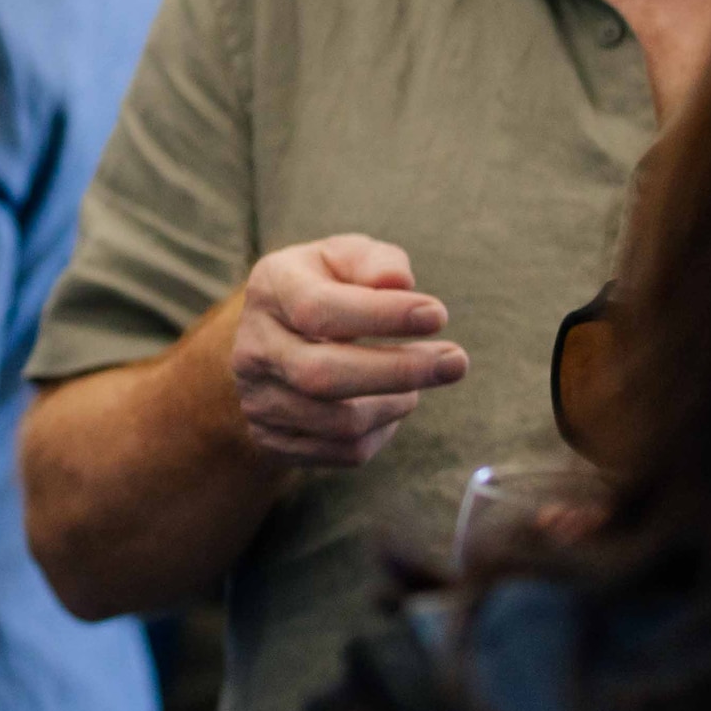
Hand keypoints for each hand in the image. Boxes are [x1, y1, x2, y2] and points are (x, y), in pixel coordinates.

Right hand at [230, 234, 465, 467]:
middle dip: (400, 371)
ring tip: (418, 381)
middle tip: (456, 362)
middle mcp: (254, 348)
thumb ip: (374, 262)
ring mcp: (259, 400)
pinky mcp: (274, 440)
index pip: (318, 309)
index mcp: (270, 290)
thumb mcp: (345, 259)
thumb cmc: (326, 288)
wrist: (275, 341)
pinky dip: (382, 430)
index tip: (437, 315)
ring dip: (397, 402)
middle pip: (323, 375)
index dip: (382, 315)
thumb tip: (398, 282)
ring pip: (340, 422)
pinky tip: (390, 403)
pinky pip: (342, 451)